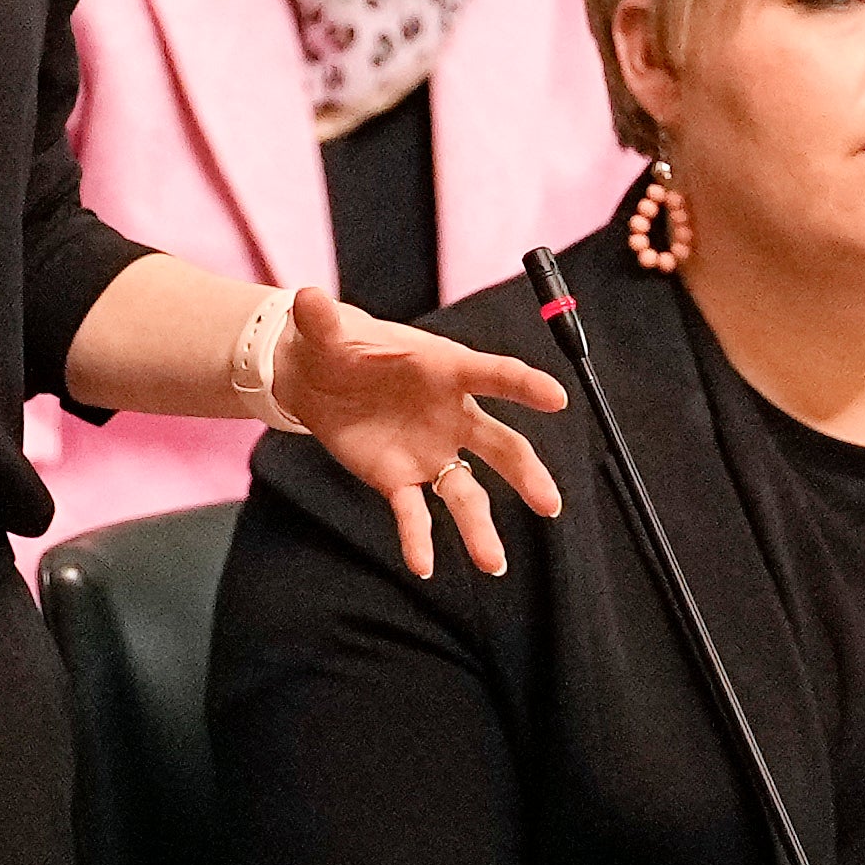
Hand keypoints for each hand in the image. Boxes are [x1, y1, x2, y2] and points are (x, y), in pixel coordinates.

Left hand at [271, 286, 569, 576]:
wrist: (314, 377)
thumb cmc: (338, 344)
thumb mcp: (326, 330)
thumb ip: (322, 319)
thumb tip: (307, 299)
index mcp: (445, 369)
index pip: (494, 375)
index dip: (525, 385)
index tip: (558, 398)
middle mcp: (451, 415)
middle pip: (500, 446)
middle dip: (527, 474)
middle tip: (550, 504)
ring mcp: (430, 451)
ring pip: (466, 493)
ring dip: (480, 528)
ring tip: (494, 564)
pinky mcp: (400, 479)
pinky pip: (415, 513)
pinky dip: (418, 539)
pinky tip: (423, 565)